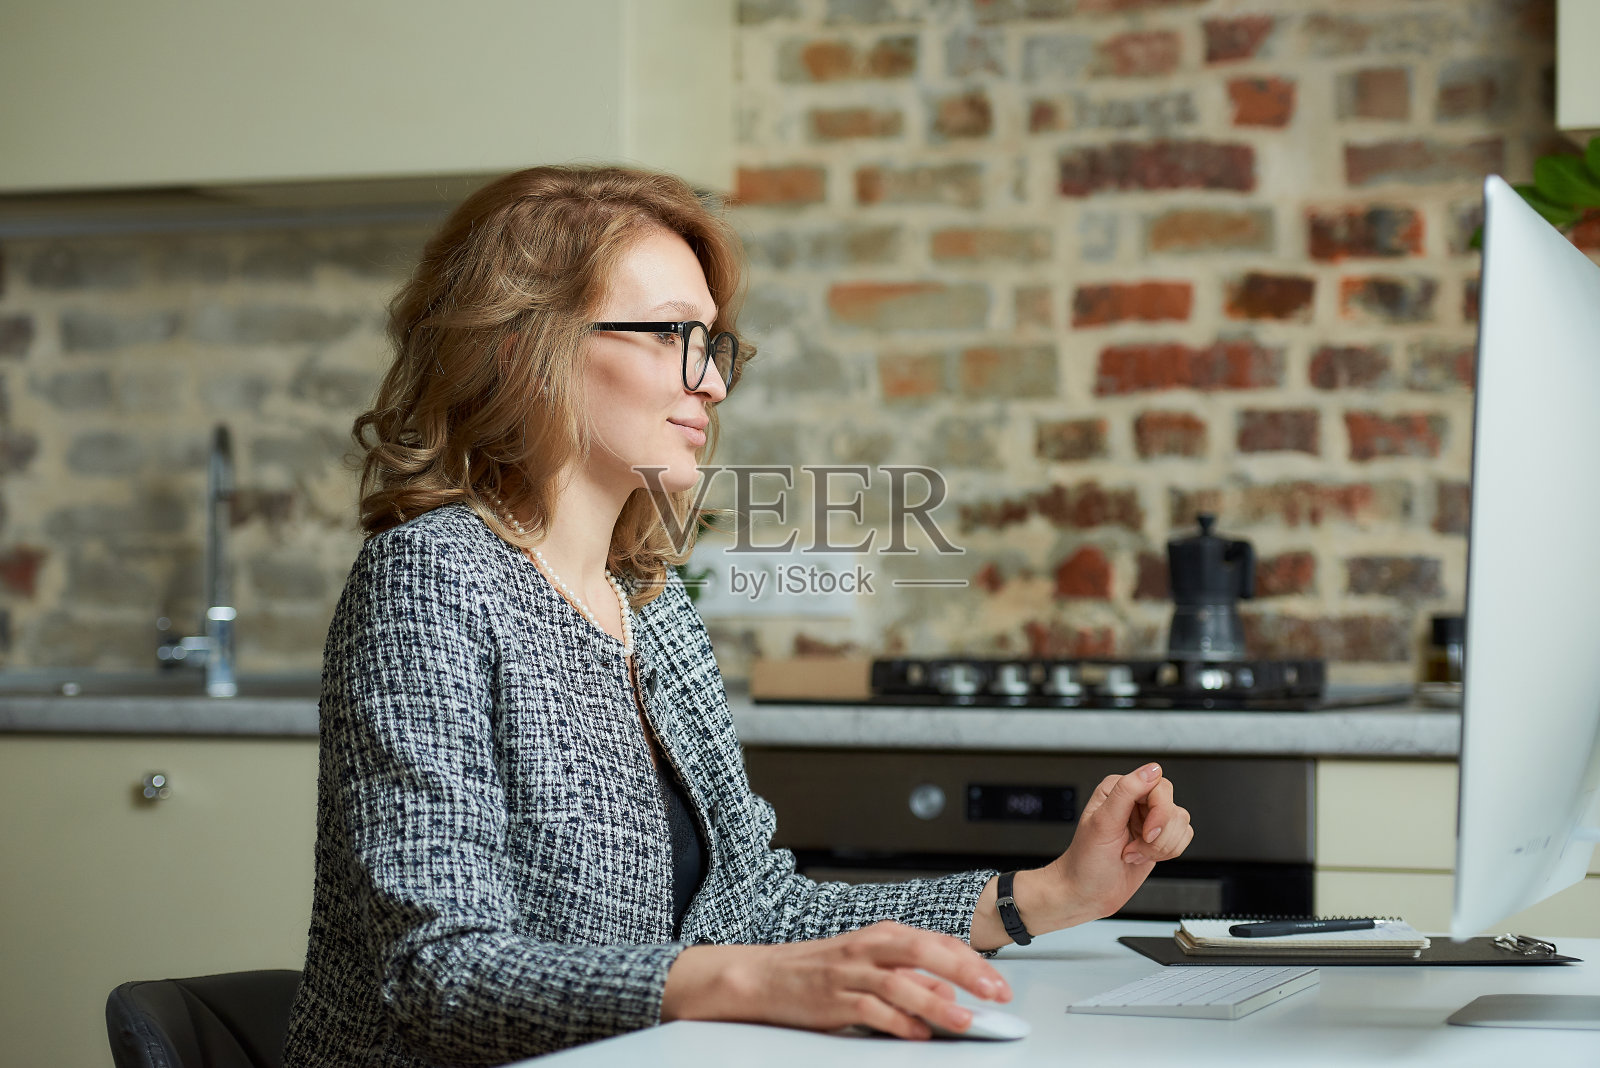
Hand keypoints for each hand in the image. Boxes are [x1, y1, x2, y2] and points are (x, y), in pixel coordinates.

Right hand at [661, 921, 1010, 1039]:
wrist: (762, 976)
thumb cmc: (818, 970)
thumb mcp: (869, 963)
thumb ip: (909, 976)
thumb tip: (951, 994)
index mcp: (882, 935)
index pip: (937, 942)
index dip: (973, 963)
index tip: (998, 984)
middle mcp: (868, 949)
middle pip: (925, 953)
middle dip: (966, 973)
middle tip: (995, 994)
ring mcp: (849, 973)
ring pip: (901, 983)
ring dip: (937, 1004)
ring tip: (964, 1021)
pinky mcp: (833, 1000)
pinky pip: (871, 1011)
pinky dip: (897, 1023)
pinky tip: (917, 1034)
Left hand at [1049, 762, 1192, 921]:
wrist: (1087, 893)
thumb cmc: (1086, 860)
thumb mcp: (1102, 823)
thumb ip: (1127, 792)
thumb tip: (1151, 770)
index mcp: (1118, 789)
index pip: (1158, 785)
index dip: (1159, 811)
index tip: (1147, 832)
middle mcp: (1135, 801)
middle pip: (1172, 806)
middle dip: (1159, 834)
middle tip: (1137, 846)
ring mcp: (1148, 821)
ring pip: (1181, 824)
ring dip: (1160, 847)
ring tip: (1133, 853)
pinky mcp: (1158, 839)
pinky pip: (1183, 838)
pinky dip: (1166, 853)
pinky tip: (1142, 857)